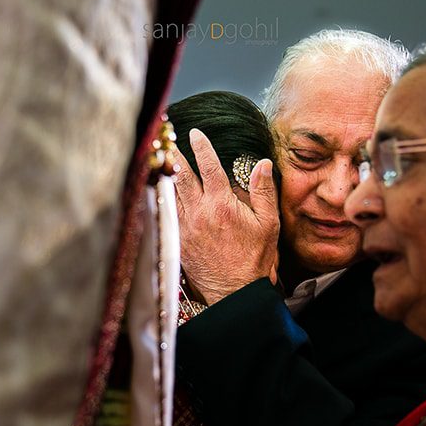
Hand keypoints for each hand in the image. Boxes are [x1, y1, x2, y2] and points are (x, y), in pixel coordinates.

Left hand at [175, 128, 279, 304]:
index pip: (209, 166)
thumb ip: (264, 190)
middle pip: (181, 175)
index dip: (202, 146)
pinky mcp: (178, 241)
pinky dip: (161, 199)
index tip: (195, 133)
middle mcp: (199, 212)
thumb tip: (262, 163)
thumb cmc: (254, 259)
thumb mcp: (268, 223)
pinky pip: (166, 214)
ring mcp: (185, 227)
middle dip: (173, 154)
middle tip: (166, 138)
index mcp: (221, 204)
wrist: (234, 291)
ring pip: (169, 193)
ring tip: (159, 159)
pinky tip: (157, 191)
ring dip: (164, 174)